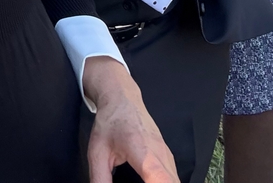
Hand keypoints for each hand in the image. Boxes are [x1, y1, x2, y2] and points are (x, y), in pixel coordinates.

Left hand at [83, 57, 177, 182]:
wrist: (122, 97)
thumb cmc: (109, 122)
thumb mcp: (97, 152)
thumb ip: (100, 179)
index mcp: (141, 151)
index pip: (158, 177)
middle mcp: (160, 153)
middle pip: (172, 181)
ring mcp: (167, 155)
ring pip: (175, 180)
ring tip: (144, 182)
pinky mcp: (169, 157)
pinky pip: (173, 177)